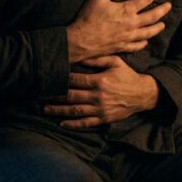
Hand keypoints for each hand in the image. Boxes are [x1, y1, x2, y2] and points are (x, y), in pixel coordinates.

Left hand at [40, 56, 158, 127]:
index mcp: (99, 81)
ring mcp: (100, 109)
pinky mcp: (104, 118)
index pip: (74, 80)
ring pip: (75, 111)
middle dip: (53, 95)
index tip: (46, 78)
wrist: (143, 94)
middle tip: (38, 94)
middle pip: (71, 96)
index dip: (59, 79)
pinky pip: (86, 123)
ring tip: (44, 109)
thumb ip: (97, 59)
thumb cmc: (127, 76)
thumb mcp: (115, 62)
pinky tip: (61, 123)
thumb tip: (79, 57)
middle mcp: (98, 96)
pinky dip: (73, 124)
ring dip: (58, 110)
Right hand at [66, 0, 170, 62]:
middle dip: (162, 10)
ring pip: (147, 33)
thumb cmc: (88, 17)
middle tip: (169, 6)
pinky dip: (143, 43)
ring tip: (163, 25)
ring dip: (156, 28)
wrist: (80, 41)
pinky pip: (136, 46)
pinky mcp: (121, 47)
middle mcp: (131, 25)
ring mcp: (127, 38)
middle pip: (152, 17)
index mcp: (126, 10)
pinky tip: (145, 42)